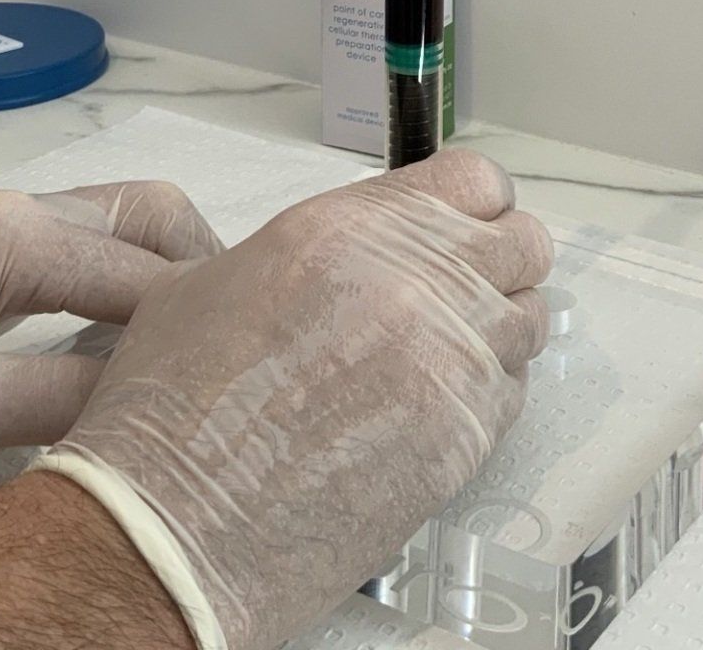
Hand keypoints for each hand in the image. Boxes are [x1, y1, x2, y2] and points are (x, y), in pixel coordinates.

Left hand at [0, 182, 221, 485]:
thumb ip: (53, 397)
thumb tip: (154, 402)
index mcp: (15, 236)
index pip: (148, 272)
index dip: (204, 323)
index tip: (250, 375)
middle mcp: (24, 215)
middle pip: (155, 218)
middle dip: (211, 276)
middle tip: (241, 353)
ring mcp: (10, 233)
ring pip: (131, 229)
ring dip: (177, 279)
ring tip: (205, 353)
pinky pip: (97, 257)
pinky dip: (140, 290)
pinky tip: (147, 351)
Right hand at [36, 149, 553, 649]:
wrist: (175, 523)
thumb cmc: (172, 407)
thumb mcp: (214, 279)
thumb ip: (306, 252)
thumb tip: (345, 260)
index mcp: (351, 228)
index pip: (475, 180)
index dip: (472, 205)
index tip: (459, 227)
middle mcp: (417, 281)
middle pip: (523, 245)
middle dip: (498, 264)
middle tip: (458, 293)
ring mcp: (452, 361)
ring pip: (529, 320)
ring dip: (495, 332)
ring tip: (439, 359)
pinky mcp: (467, 437)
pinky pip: (512, 395)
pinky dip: (486, 396)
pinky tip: (428, 413)